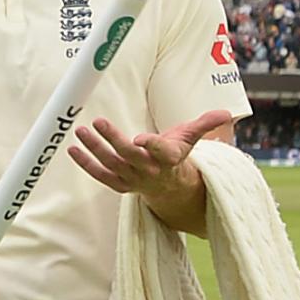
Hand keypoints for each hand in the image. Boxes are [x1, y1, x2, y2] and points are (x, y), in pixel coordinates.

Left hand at [69, 110, 232, 201]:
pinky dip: (86, 164)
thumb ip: (205, 124)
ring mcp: (133, 179)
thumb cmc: (176, 155)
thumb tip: (226, 113)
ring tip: (81, 131)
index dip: (151, 145)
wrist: (169, 186)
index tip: (140, 138)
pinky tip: (73, 149)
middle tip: (98, 121)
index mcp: (169, 158)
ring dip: (95, 149)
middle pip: (130, 156)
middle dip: (114, 140)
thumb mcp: (190, 138)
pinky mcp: (120, 184)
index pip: (161, 152)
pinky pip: (101, 176)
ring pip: (112, 165)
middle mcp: (150, 171)